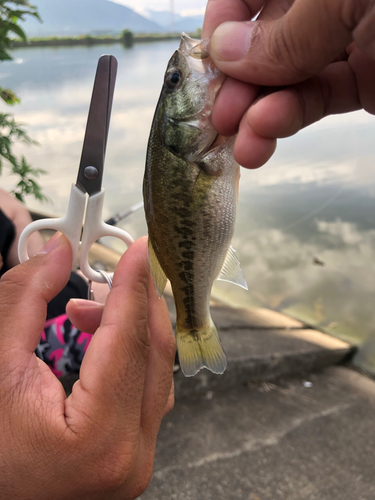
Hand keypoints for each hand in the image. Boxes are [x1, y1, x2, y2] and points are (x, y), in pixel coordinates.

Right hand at [0, 233, 175, 499]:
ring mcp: (136, 461)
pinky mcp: (133, 456)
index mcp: (97, 440)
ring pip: (155, 372)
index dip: (133, 287)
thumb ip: (24, 302)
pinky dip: (129, 358)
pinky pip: (146, 392)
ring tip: (85, 313)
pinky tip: (100, 342)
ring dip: (130, 331)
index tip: (140, 251)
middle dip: (134, 305)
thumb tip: (56, 254)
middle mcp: (130, 457)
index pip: (126, 342)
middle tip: (112, 273)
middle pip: (152, 355)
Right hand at [203, 0, 374, 167]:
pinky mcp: (365, 80)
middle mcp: (325, 6)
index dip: (223, 25)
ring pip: (289, 79)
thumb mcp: (343, 1)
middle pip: (264, 43)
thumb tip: (224, 51)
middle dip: (238, 84)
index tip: (208, 65)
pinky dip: (290, 118)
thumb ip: (285, 32)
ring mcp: (347, 42)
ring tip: (243, 148)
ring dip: (258, 116)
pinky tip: (265, 134)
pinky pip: (319, 98)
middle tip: (220, 120)